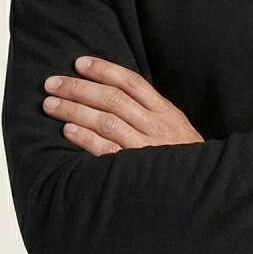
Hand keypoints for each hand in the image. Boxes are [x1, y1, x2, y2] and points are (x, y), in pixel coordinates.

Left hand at [42, 55, 204, 155]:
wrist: (201, 190)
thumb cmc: (183, 158)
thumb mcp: (175, 127)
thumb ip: (150, 111)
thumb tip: (112, 91)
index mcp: (166, 112)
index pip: (132, 82)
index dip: (104, 69)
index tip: (79, 63)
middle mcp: (157, 127)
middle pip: (113, 99)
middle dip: (79, 88)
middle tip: (52, 83)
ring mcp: (146, 148)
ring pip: (107, 121)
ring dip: (75, 110)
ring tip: (51, 105)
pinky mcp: (136, 171)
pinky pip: (107, 151)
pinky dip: (85, 139)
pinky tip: (67, 131)